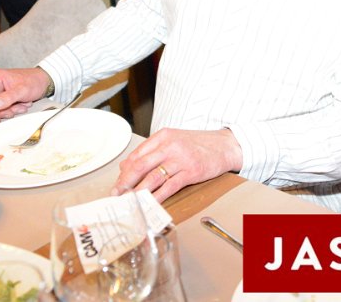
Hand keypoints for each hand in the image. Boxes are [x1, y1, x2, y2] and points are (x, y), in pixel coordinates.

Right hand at [0, 67, 50, 122]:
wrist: (44, 81)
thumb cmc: (34, 82)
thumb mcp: (23, 90)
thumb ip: (9, 97)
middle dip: (0, 111)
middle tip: (14, 111)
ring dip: (8, 111)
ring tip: (22, 106)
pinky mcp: (2, 97)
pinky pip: (1, 109)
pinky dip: (11, 110)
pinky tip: (21, 105)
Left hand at [114, 128, 242, 202]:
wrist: (225, 145)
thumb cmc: (199, 144)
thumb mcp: (174, 140)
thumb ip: (153, 152)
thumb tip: (128, 167)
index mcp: (163, 136)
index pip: (137, 155)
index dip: (124, 172)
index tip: (116, 184)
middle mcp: (170, 146)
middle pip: (140, 165)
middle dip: (125, 183)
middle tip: (115, 195)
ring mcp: (181, 159)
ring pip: (153, 177)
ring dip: (138, 192)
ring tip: (128, 202)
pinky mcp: (191, 172)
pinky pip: (170, 186)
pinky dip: (158, 196)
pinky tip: (150, 203)